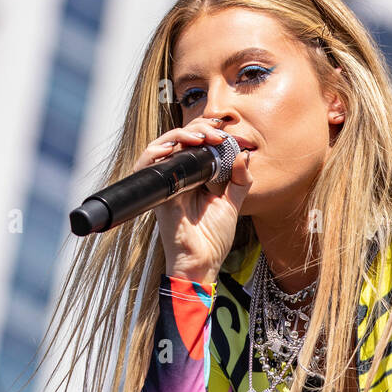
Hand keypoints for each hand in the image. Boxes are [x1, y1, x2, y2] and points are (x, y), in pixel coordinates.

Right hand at [131, 118, 252, 281]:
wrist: (201, 262)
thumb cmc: (213, 239)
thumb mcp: (232, 204)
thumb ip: (240, 180)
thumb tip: (243, 154)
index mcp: (196, 177)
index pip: (196, 144)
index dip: (208, 131)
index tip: (226, 130)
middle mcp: (179, 177)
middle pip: (180, 139)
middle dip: (199, 128)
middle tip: (217, 132)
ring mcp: (167, 183)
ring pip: (163, 145)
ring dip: (182, 134)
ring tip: (203, 137)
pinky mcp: (156, 192)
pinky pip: (147, 163)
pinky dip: (157, 149)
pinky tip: (176, 146)